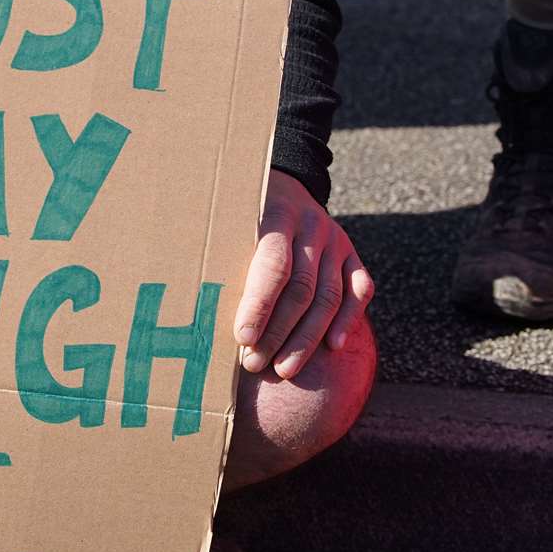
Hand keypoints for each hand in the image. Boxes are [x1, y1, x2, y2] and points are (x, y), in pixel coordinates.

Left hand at [234, 170, 373, 379]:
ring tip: (285, 368)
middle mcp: (311, 225)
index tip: (242, 338)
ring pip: (329, 296)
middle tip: (255, 363)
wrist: (284, 183)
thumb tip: (192, 303)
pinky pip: (359, 288)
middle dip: (278, 332)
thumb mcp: (230, 217)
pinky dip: (349, 318)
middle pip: (301, 288)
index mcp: (276, 213)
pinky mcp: (352, 252)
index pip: (273, 265)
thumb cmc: (243, 210)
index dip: (258, 305)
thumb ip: (221, 250)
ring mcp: (336, 238)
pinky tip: (333, 346)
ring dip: (307, 337)